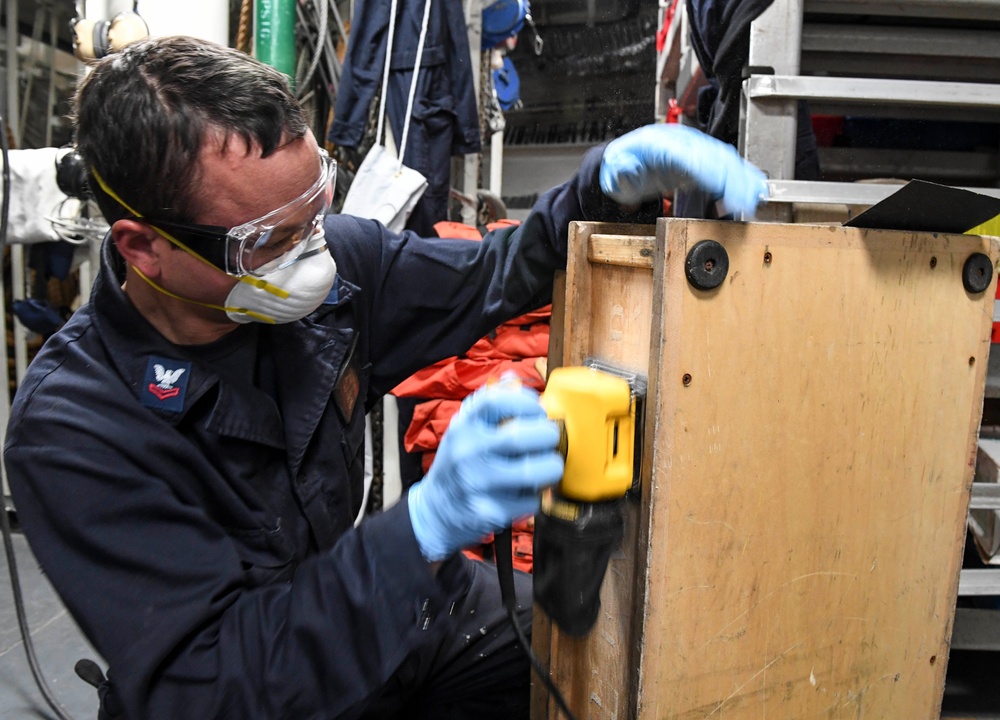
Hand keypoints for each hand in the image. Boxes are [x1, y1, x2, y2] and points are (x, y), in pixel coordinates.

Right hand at [408, 380, 563, 561]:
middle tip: (550, 439)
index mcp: (464, 425)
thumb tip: (514, 377)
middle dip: (547, 436)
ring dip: (549, 468)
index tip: (538, 410)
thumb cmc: (459, 463)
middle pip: (520, 436)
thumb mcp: (465, 429)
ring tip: (546, 466)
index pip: (497, 400)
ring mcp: (477, 482)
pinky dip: (537, 496)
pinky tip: (527, 492)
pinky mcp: (489, 511)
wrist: (435, 509)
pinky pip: (530, 500)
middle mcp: (467, 451)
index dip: (526, 401)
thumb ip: (490, 403)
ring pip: (533, 471)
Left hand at [599, 124, 768, 217]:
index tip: (722, 186)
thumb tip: (626, 168)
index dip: (708, 171)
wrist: (626, 161)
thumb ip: (621, 171)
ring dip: (741, 180)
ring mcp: (694, 150)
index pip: (689, 156)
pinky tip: (752, 192)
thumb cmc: (620, 166)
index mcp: (661, 143)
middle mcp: (682, 143)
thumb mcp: (613, 171)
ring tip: (754, 200)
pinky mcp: (701, 161)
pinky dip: (739, 179)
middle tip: (746, 201)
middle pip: (713, 157)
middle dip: (732, 179)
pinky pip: (724, 168)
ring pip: (724, 161)